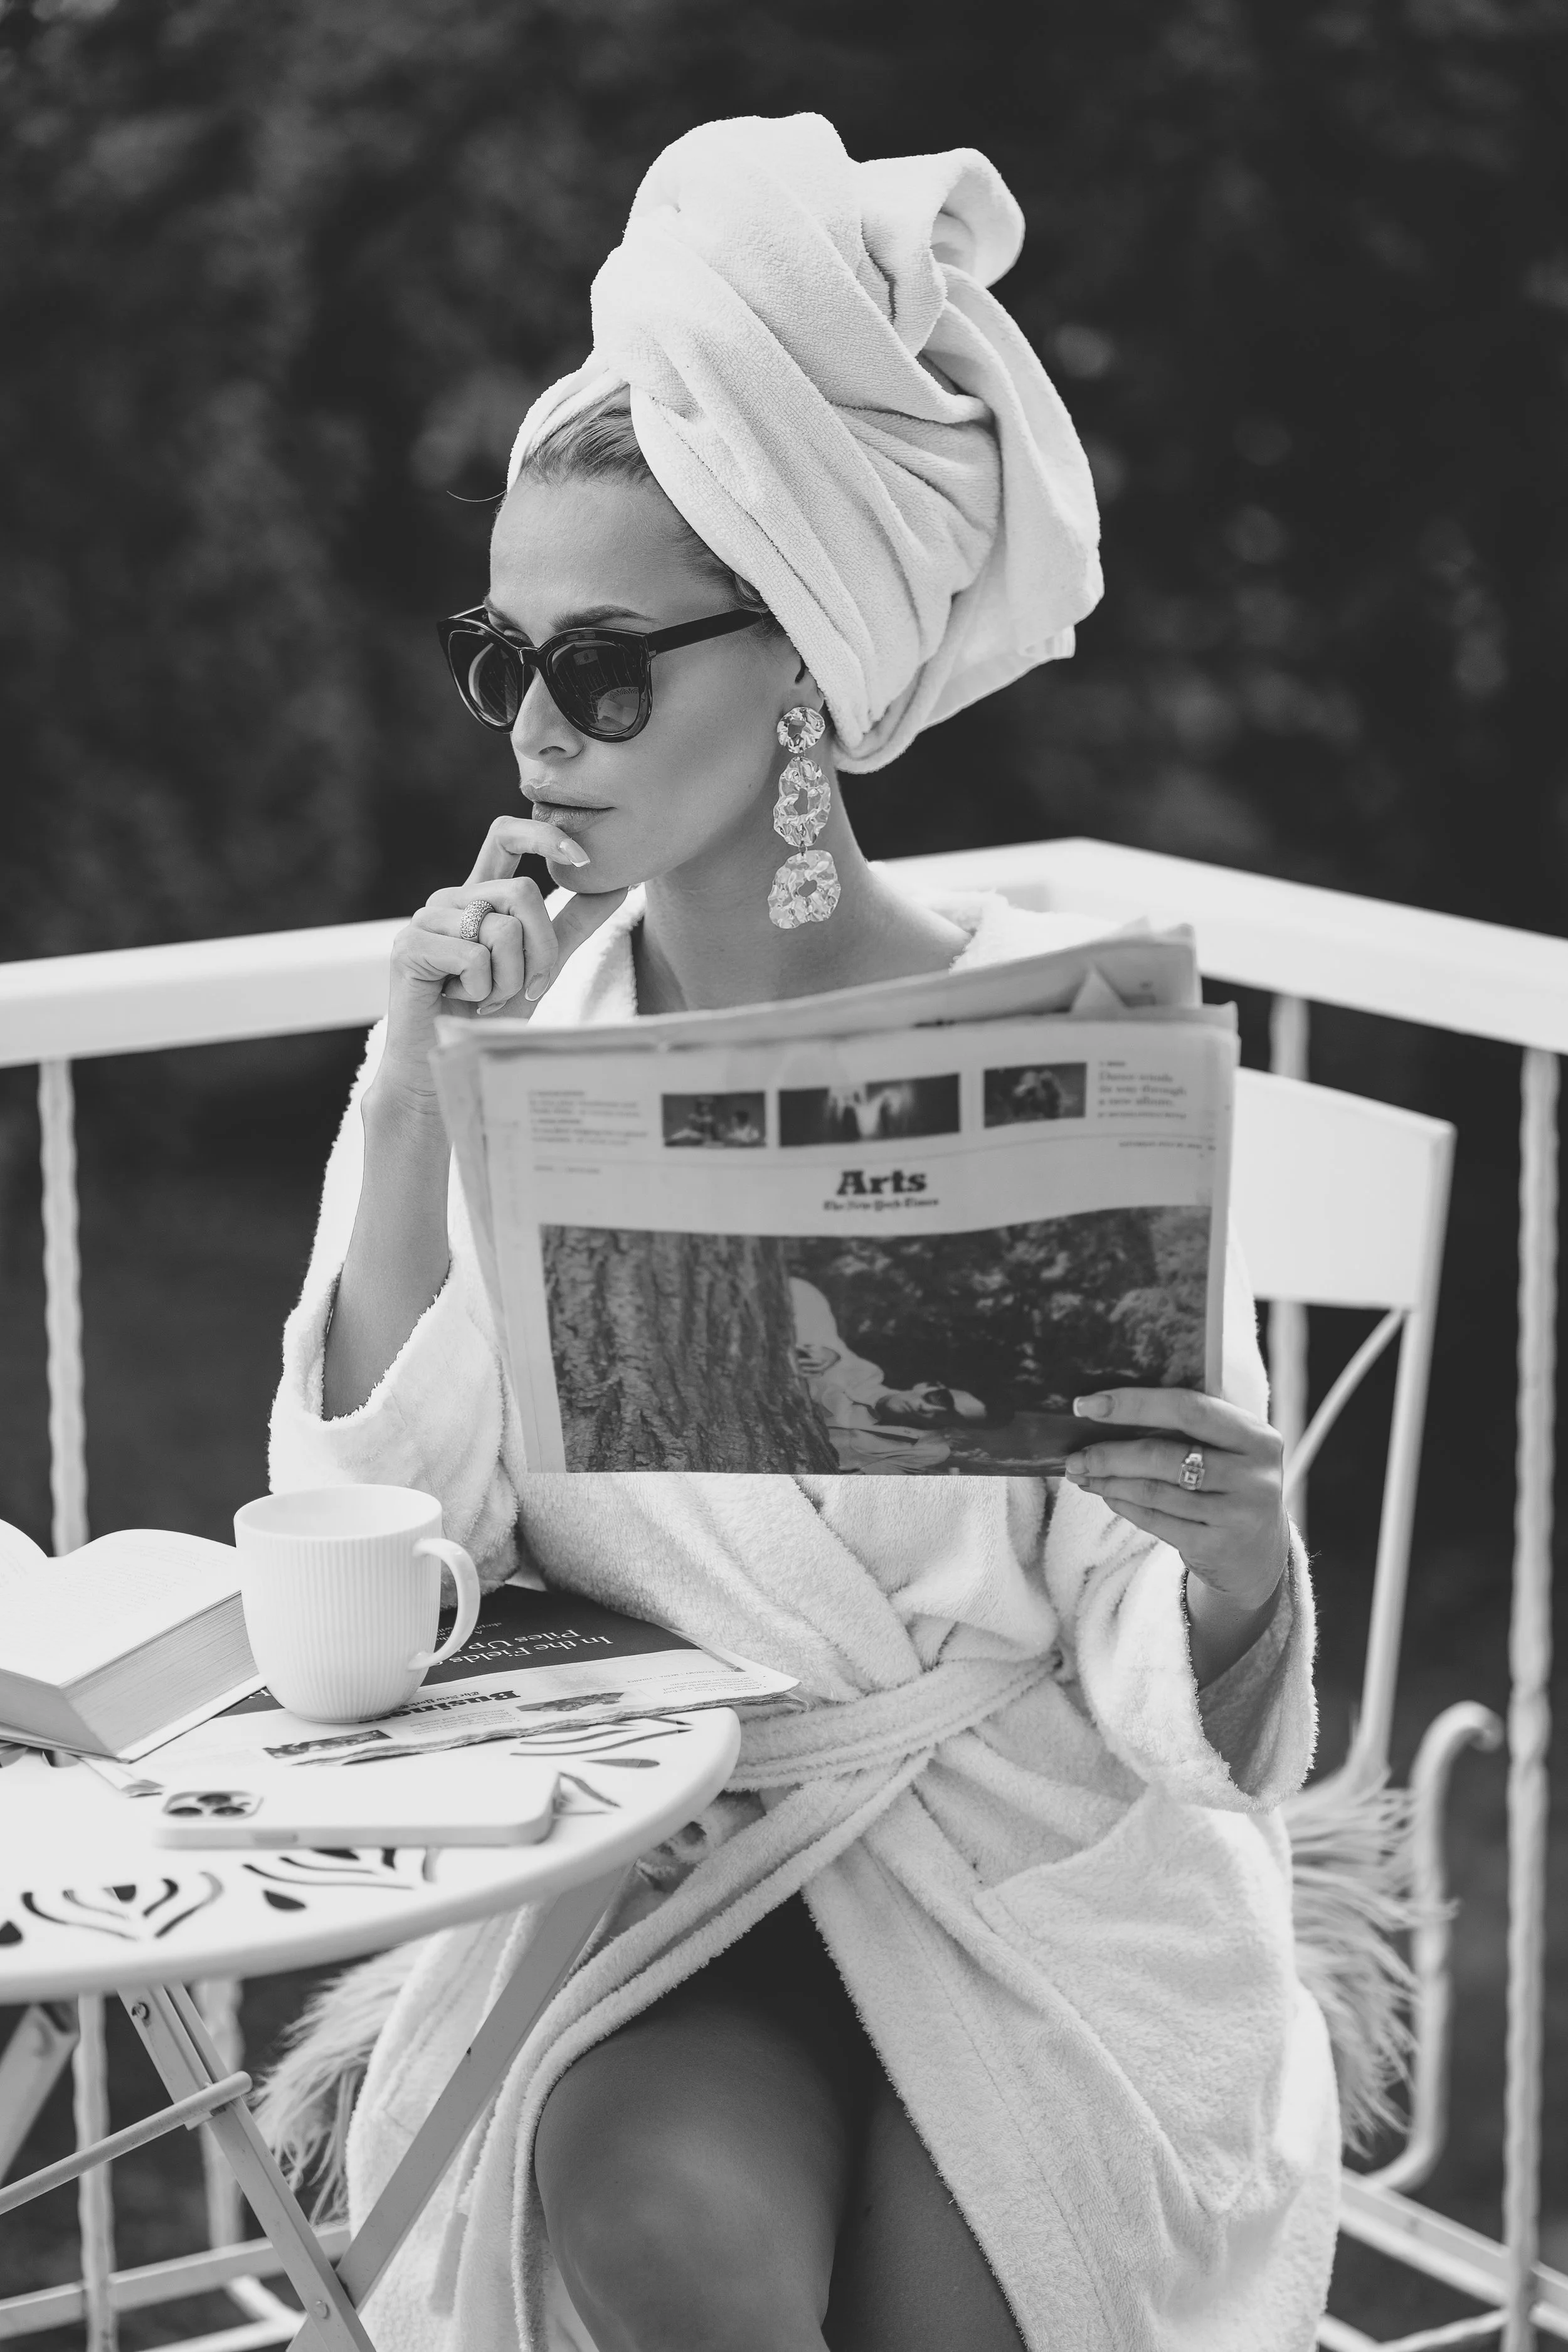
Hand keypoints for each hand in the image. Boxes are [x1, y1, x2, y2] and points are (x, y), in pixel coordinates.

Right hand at [379, 816, 627, 1102]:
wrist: (446, 1064)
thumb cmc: (490, 1016)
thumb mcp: (543, 964)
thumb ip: (573, 922)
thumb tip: (619, 884)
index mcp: (479, 895)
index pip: (506, 834)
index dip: (544, 834)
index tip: (585, 860)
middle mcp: (451, 899)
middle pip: (522, 892)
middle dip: (540, 950)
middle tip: (524, 988)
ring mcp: (426, 920)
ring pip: (501, 931)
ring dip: (509, 979)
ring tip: (485, 999)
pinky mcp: (409, 947)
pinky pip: (473, 957)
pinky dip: (481, 991)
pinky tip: (462, 1002)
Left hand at [1062, 1387, 1288, 1610]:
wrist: (1260, 1554)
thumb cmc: (1230, 1485)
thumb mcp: (1228, 1450)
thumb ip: (1189, 1426)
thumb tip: (1110, 1406)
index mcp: (1256, 1437)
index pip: (1189, 1409)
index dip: (1135, 1404)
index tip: (1089, 1405)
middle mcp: (1253, 1475)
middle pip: (1163, 1455)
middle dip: (1110, 1453)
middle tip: (1073, 1454)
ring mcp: (1237, 1515)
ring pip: (1153, 1491)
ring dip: (1108, 1480)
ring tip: (1081, 1472)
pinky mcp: (1215, 1546)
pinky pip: (1155, 1520)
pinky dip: (1124, 1504)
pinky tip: (1106, 1493)